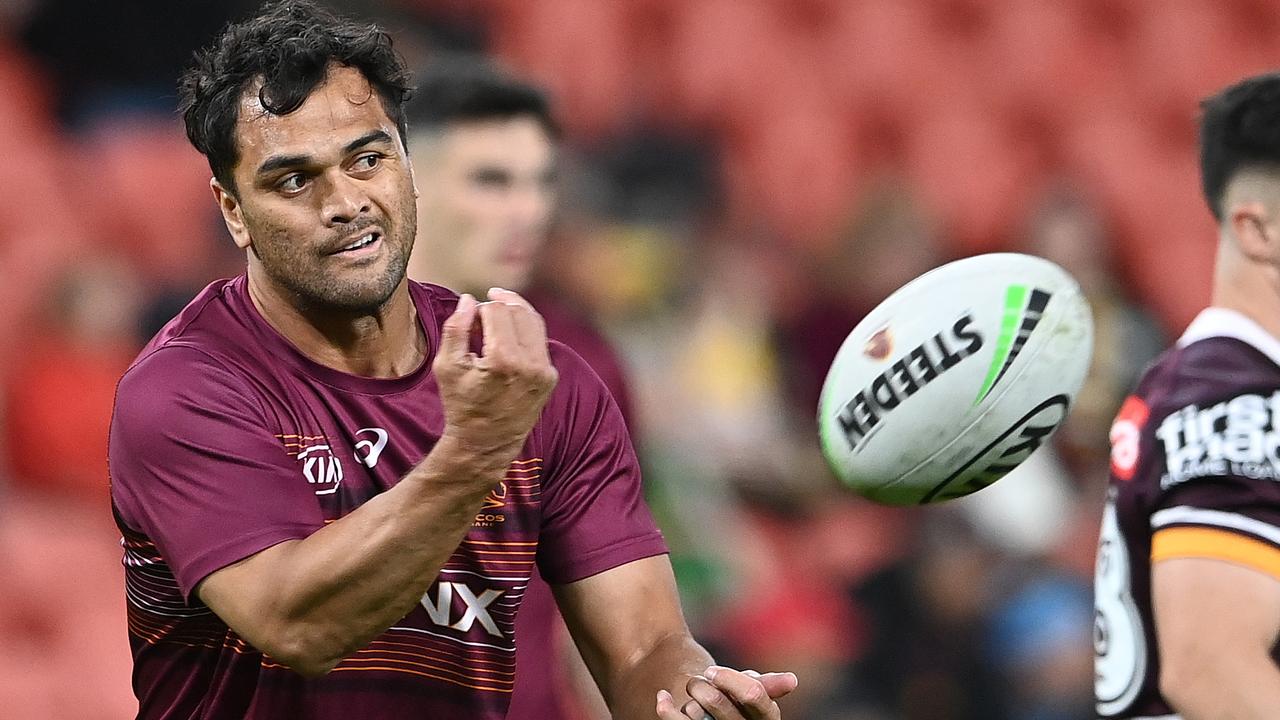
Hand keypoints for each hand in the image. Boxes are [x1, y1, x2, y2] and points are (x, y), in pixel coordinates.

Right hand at [433, 288, 557, 457]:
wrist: (485, 443)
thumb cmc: (461, 405)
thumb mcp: (447, 367)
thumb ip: (456, 328)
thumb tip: (469, 299)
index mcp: (504, 360)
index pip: (496, 311)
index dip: (480, 308)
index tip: (469, 318)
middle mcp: (530, 364)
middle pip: (518, 311)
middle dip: (500, 305)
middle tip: (483, 307)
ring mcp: (544, 372)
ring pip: (534, 322)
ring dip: (516, 312)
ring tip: (497, 309)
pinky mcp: (551, 377)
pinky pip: (540, 341)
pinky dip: (524, 332)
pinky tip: (508, 334)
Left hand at [656, 666, 797, 719]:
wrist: (705, 711)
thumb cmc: (732, 700)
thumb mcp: (749, 690)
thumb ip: (765, 686)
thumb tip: (792, 680)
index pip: (753, 696)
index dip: (730, 680)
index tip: (711, 671)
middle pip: (721, 706)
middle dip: (704, 687)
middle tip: (698, 679)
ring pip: (698, 717)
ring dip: (688, 699)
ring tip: (690, 691)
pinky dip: (667, 711)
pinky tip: (662, 698)